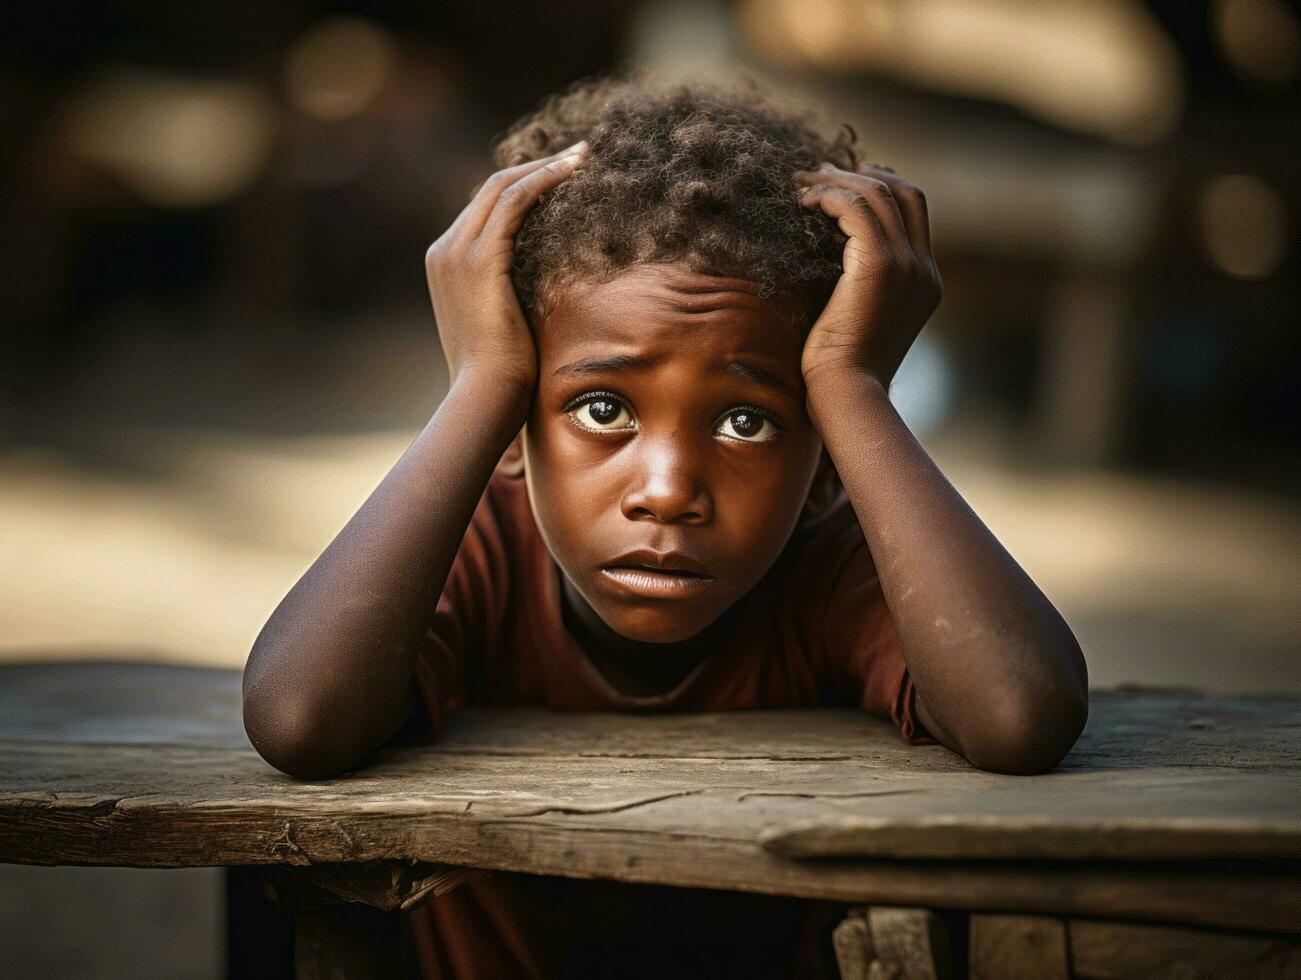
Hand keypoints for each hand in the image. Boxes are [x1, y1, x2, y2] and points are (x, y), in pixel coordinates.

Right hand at [425, 141, 588, 399]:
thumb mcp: (503, 323)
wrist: (486, 394)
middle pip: (491, 188)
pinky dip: (543, 181)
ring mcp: (456, 252)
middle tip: (578, 154)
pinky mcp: (478, 259)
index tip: (560, 177)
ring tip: (582, 156)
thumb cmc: (502, 374)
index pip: (484, 208)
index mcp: (445, 263)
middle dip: (536, 167)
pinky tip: (573, 173)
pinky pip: (513, 202)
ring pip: (502, 186)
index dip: (523, 186)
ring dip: (545, 167)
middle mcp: (444, 250)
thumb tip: (545, 288)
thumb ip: (511, 294)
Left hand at [795, 162, 941, 387]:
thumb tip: (831, 261)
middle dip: (861, 175)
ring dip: (837, 182)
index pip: (915, 211)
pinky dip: (828, 196)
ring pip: (878, 194)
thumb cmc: (840, 368)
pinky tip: (803, 202)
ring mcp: (906, 265)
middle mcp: (923, 268)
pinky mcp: (879, 265)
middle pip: (902, 193)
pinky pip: (855, 208)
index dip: (884, 185)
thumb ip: (859, 286)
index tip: (846, 181)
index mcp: (926, 281)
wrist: (847, 392)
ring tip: (803, 183)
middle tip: (819, 172)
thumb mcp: (858, 319)